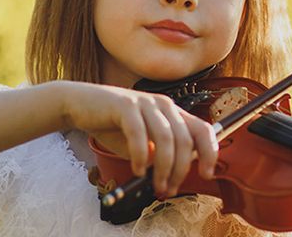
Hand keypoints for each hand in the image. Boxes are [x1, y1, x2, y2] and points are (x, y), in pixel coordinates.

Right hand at [55, 81, 217, 196]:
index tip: (207, 174)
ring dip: (163, 168)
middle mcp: (164, 105)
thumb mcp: (145, 143)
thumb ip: (161, 155)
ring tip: (155, 185)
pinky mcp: (125, 105)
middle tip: (169, 189)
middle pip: (185, 139)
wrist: (82, 105)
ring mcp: (146, 102)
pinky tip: (137, 169)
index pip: (203, 129)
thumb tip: (176, 177)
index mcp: (173, 113)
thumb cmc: (115, 126)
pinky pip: (139, 134)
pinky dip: (140, 156)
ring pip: (166, 138)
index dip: (210, 152)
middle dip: (180, 170)